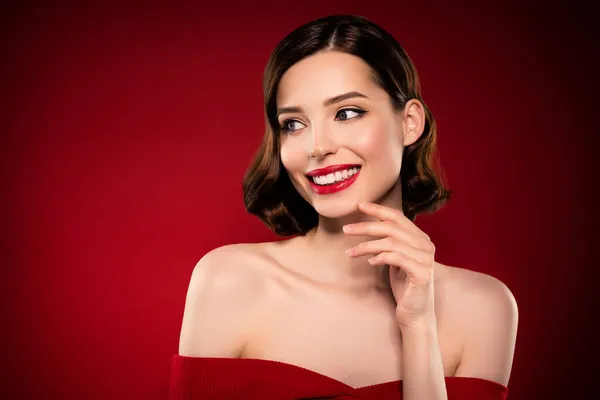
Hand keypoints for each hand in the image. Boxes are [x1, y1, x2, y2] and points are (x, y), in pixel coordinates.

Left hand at [343, 201, 436, 329]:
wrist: (415, 313)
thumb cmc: (403, 285)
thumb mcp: (395, 259)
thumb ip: (390, 242)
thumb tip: (368, 225)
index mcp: (421, 238)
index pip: (398, 217)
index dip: (378, 209)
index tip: (358, 205)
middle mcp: (426, 245)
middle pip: (391, 227)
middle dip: (365, 226)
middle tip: (345, 230)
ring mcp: (426, 259)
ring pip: (391, 242)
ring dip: (366, 245)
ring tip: (351, 252)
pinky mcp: (422, 273)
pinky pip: (396, 258)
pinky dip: (380, 257)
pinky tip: (370, 262)